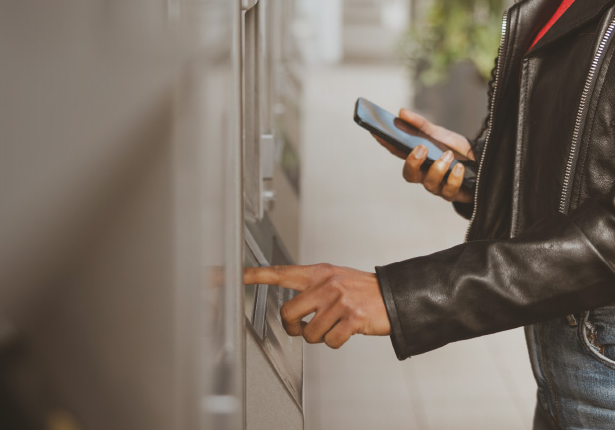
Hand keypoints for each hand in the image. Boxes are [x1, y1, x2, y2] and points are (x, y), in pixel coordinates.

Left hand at [243, 264, 390, 348]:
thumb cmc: (361, 290)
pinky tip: (346, 331)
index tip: (221, 275)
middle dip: (295, 327)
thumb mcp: (334, 278)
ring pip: (309, 334)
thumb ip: (311, 287)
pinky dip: (336, 342)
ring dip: (320, 336)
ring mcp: (339, 300)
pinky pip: (330, 342)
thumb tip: (290, 310)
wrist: (393, 295)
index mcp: (318, 272)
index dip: (250, 276)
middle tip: (307, 325)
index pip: (278, 273)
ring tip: (334, 324)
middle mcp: (326, 283)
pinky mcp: (351, 318)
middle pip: (288, 314)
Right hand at [375, 108, 474, 203]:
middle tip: (421, 148)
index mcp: (418, 158)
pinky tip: (460, 168)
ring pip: (429, 183)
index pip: (398, 151)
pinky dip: (454, 177)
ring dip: (438, 167)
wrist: (482, 161)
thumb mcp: (440, 134)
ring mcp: (438, 185)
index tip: (377, 131)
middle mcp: (424, 174)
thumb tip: (401, 112)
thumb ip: (421, 125)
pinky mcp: (453, 193)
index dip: (386, 143)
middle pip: (409, 174)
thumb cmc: (457, 149)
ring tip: (448, 154)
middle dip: (412, 162)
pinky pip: (449, 190)